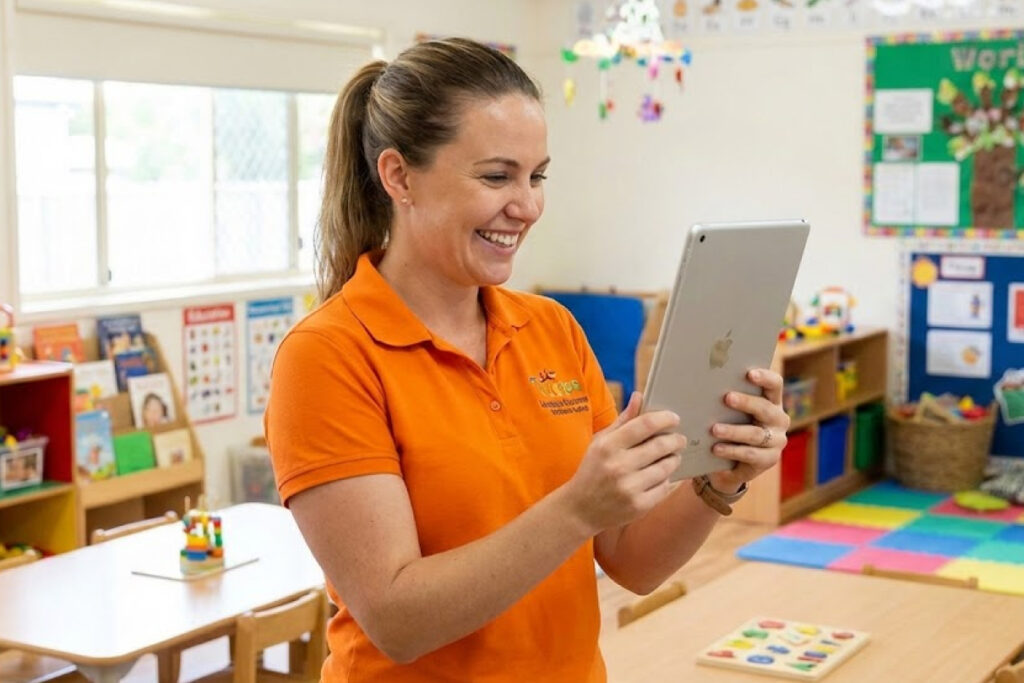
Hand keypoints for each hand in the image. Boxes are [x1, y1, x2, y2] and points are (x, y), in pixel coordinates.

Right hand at [561, 392, 686, 534]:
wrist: (580, 509)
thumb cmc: (592, 470)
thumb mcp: (600, 442)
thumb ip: (622, 420)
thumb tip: (639, 396)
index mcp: (608, 446)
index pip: (645, 425)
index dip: (665, 418)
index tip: (674, 418)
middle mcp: (618, 466)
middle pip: (661, 446)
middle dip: (675, 440)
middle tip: (679, 439)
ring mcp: (629, 488)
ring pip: (666, 467)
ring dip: (674, 459)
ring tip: (672, 456)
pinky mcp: (639, 506)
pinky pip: (665, 487)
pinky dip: (667, 479)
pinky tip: (662, 475)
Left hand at [708, 369, 789, 492]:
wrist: (730, 462)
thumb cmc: (729, 425)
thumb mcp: (730, 411)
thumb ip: (727, 399)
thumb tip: (705, 382)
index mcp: (771, 401)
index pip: (775, 385)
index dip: (765, 378)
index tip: (749, 373)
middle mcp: (778, 419)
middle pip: (765, 408)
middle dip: (746, 402)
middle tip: (727, 398)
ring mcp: (776, 441)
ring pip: (756, 434)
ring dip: (734, 431)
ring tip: (714, 429)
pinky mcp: (769, 459)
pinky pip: (750, 454)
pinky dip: (732, 451)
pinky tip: (716, 448)